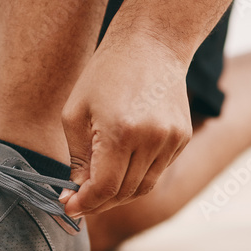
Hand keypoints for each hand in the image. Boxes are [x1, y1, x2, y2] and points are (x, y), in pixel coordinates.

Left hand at [60, 37, 191, 216]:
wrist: (152, 43)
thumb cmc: (105, 73)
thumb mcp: (76, 112)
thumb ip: (78, 157)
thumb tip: (78, 192)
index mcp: (121, 131)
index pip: (105, 187)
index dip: (85, 203)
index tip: (67, 207)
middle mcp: (152, 139)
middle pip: (124, 192)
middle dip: (98, 202)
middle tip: (78, 202)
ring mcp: (172, 140)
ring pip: (143, 187)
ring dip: (118, 194)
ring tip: (97, 189)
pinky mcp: (183, 138)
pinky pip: (157, 171)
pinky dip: (137, 177)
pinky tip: (121, 166)